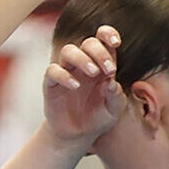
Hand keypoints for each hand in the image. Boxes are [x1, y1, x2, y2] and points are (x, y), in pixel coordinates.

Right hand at [44, 26, 127, 145]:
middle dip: (99, 51)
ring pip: (68, 51)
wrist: (78, 135)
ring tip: (93, 73)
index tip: (116, 42)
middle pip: (88, 43)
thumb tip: (111, 83)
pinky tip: (75, 86)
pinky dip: (64, 75)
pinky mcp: (52, 84)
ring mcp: (66, 72)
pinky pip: (53, 71)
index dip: (108, 34)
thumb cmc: (99, 117)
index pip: (102, 39)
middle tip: (109, 70)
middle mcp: (83, 64)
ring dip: (82, 58)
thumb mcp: (114, 110)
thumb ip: (116, 97)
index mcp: (101, 64)